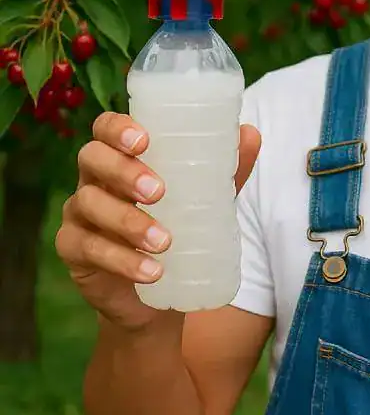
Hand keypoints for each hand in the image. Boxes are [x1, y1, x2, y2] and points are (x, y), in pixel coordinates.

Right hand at [56, 112, 261, 331]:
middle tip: (158, 191)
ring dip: (128, 222)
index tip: (145, 140)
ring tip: (165, 241)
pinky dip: (122, 260)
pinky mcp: (74, 250)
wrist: (164, 286)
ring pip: (89, 205)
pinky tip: (151, 271)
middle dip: (123, 171)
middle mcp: (95, 178)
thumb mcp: (207, 195)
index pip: (106, 128)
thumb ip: (227, 167)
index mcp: (122, 156)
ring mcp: (79, 213)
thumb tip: (251, 133)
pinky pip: (88, 249)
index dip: (118, 128)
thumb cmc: (180, 223)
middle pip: (91, 158)